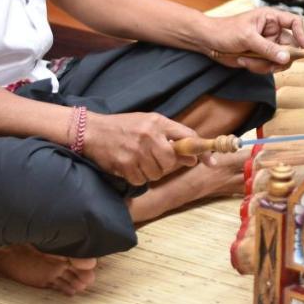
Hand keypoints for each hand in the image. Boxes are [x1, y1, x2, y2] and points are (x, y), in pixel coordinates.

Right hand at [82, 110, 199, 185]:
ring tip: (139, 159)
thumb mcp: (149, 123)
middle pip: (171, 161)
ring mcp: (137, 151)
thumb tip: (193, 157)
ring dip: (150, 171)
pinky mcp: (125, 165)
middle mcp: (149, 135)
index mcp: (158, 122)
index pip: (188, 137)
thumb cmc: (124, 127)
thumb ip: (171, 137)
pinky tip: (129, 165)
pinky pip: (142, 180)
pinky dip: (137, 177)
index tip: (211, 162)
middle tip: (154, 158)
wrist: (92, 131)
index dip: (202, 151)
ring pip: (157, 173)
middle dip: (166, 164)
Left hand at [201, 7, 303, 73]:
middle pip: (291, 46)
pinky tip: (244, 61)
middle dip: (281, 57)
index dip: (302, 34)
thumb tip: (286, 58)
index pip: (294, 22)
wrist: (208, 42)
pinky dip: (258, 67)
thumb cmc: (226, 31)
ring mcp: (268, 45)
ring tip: (248, 60)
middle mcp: (273, 31)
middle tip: (274, 64)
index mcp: (271, 18)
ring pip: (280, 60)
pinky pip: (269, 66)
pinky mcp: (261, 57)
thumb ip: (267, 48)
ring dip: (266, 64)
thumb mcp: (247, 37)